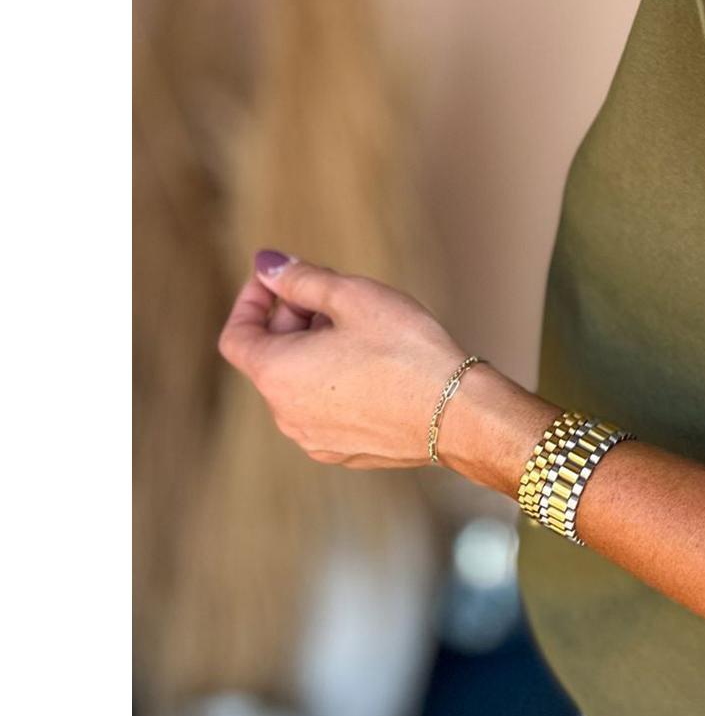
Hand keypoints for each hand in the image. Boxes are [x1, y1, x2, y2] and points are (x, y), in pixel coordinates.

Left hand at [218, 250, 469, 468]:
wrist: (457, 413)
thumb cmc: (406, 352)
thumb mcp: (352, 298)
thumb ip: (300, 279)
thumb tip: (266, 264)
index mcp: (277, 374)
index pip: (236, 335)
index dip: (251, 301)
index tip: (278, 280)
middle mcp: (285, 414)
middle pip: (270, 358)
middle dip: (293, 319)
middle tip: (336, 294)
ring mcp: (314, 439)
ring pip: (298, 384)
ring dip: (314, 351)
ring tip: (361, 328)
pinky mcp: (344, 451)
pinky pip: (324, 409)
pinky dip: (333, 382)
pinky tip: (374, 365)